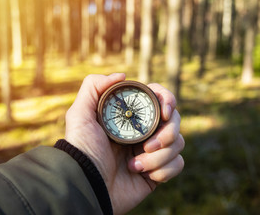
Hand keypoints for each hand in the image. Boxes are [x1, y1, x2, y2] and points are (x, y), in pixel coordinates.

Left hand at [65, 74, 184, 214]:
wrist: (88, 184)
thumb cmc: (83, 149)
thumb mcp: (80, 114)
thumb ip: (93, 86)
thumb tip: (122, 75)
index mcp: (132, 117)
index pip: (160, 99)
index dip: (168, 100)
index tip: (165, 111)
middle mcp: (145, 132)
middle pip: (175, 121)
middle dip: (167, 133)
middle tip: (148, 145)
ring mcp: (153, 151)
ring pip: (178, 143)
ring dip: (159, 156)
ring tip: (135, 165)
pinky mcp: (158, 172)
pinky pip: (178, 164)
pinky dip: (164, 170)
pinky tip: (144, 175)